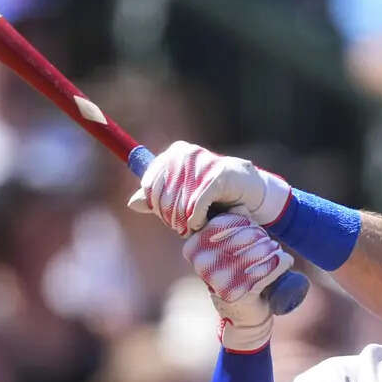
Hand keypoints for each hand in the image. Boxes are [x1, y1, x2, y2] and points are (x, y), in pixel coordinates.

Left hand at [127, 141, 291, 235]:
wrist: (249, 190)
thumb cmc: (213, 195)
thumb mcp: (181, 197)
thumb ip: (156, 199)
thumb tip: (132, 203)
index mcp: (174, 154)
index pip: (150, 184)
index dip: (155, 206)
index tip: (166, 218)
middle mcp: (186, 154)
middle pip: (163, 196)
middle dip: (170, 217)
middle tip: (181, 227)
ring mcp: (203, 163)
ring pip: (179, 203)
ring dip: (185, 222)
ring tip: (193, 226)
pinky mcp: (219, 176)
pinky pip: (197, 205)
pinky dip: (197, 220)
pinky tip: (203, 223)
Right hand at [184, 213, 292, 351]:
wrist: (242, 311)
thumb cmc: (235, 270)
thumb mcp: (229, 244)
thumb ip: (231, 223)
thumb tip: (241, 204)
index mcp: (194, 248)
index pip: (222, 224)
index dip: (243, 223)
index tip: (255, 228)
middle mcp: (202, 264)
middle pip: (240, 238)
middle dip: (259, 236)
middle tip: (269, 242)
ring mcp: (218, 280)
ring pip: (253, 254)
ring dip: (270, 250)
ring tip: (275, 250)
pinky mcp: (236, 293)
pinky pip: (263, 272)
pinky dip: (278, 264)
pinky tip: (285, 261)